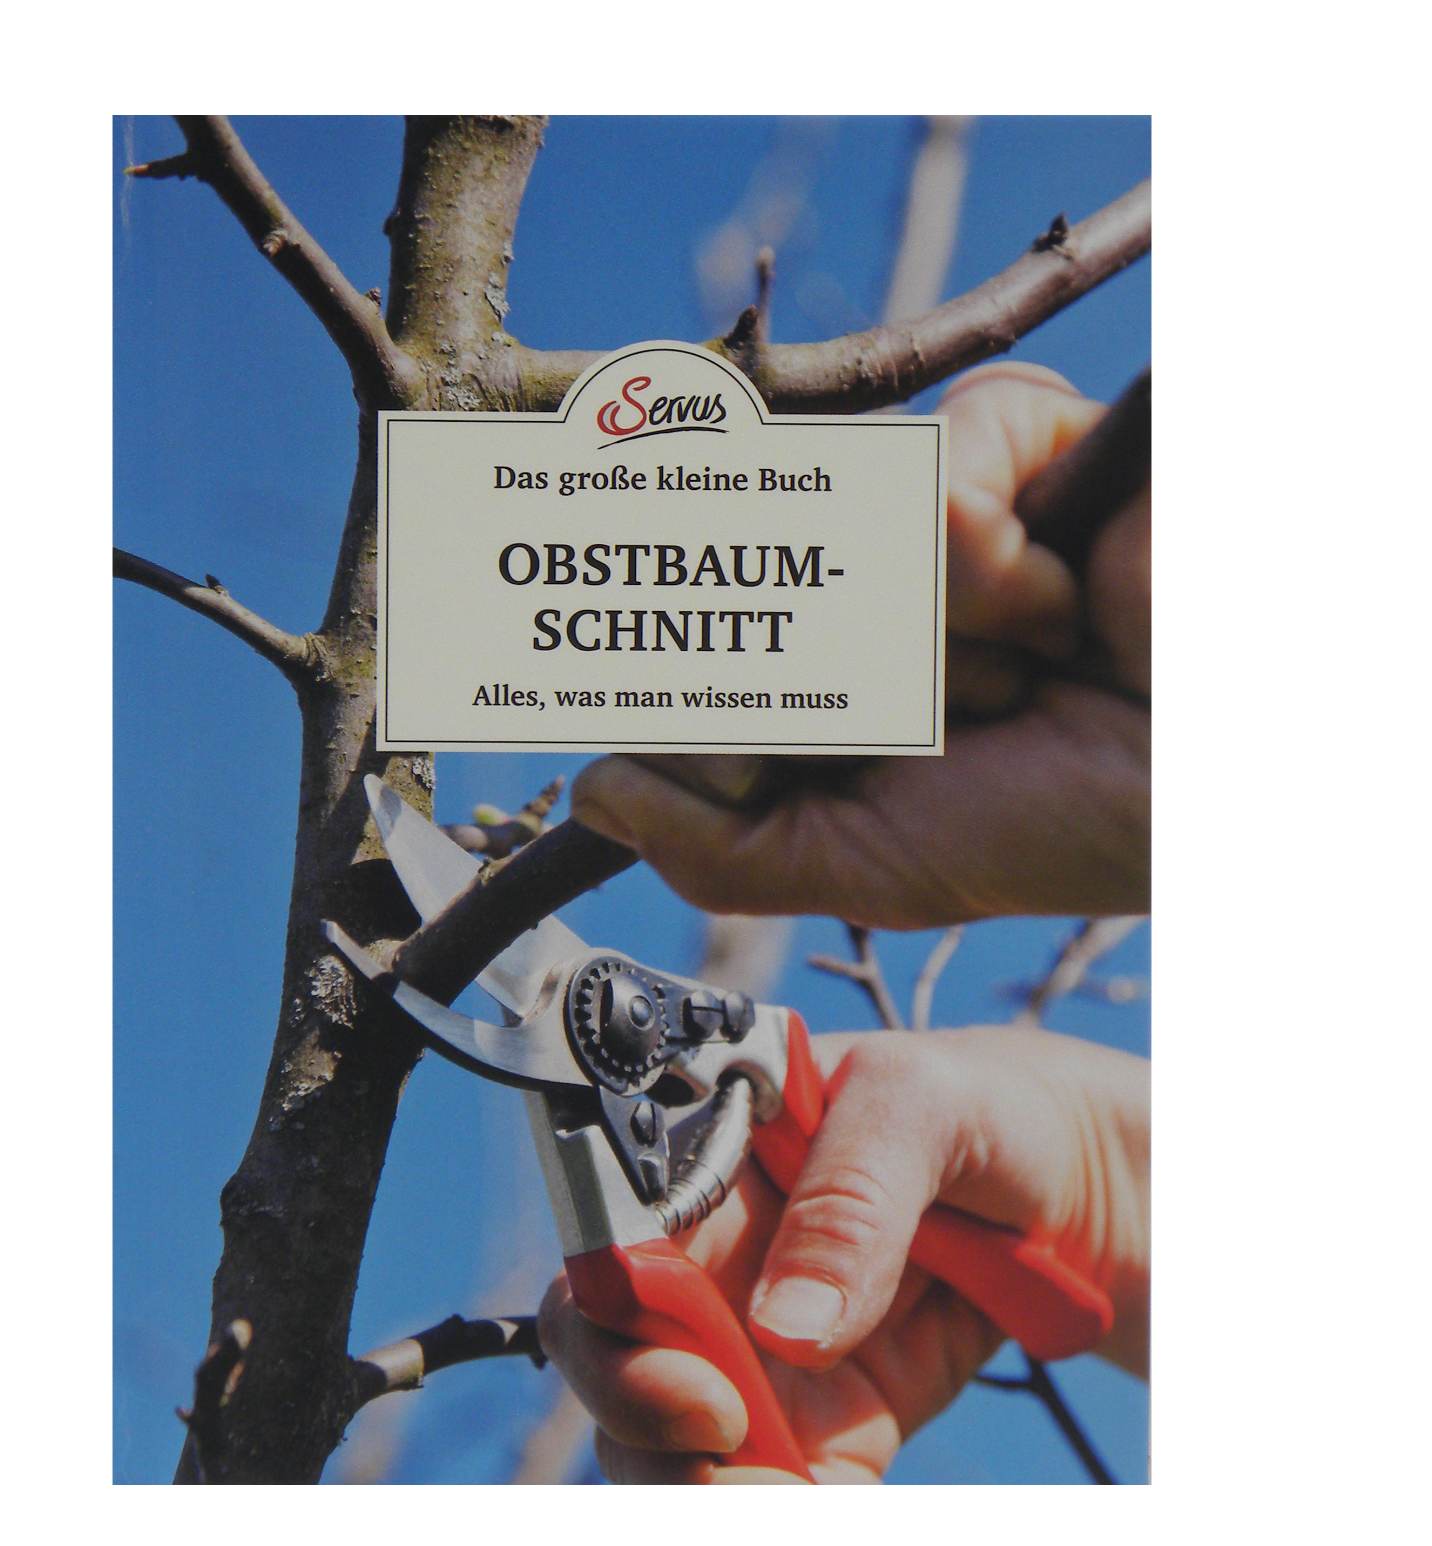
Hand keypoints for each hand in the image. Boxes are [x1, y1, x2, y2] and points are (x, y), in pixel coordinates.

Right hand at [538, 1025, 1150, 1483]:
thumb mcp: (920, 1104)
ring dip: (702, 1477)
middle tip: (725, 1437)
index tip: (688, 1369)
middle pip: (610, 1350)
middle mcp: (709, 1259)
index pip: (611, 1241)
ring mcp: (756, 1345)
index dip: (615, 1312)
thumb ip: (851, 1193)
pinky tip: (829, 1492)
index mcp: (704, 1162)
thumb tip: (785, 1324)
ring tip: (787, 1487)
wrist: (1068, 1185)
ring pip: (667, 1436)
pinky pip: (767, 1478)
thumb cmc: (979, 1103)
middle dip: (641, 1412)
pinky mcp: (818, 1417)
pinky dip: (778, 1498)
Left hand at [569, 364, 1151, 928]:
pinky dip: (997, 588)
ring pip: (819, 552)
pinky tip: (1058, 609)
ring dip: (925, 660)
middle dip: (826, 708)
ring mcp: (906, 501)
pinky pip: (925, 498)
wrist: (1196, 771)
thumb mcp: (865, 866)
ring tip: (1012, 679)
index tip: (740, 767)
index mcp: (797, 672)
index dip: (687, 725)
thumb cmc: (1060, 818)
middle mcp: (834, 578)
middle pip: (720, 606)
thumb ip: (721, 849)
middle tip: (933, 738)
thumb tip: (595, 793)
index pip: (664, 664)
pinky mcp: (995, 434)